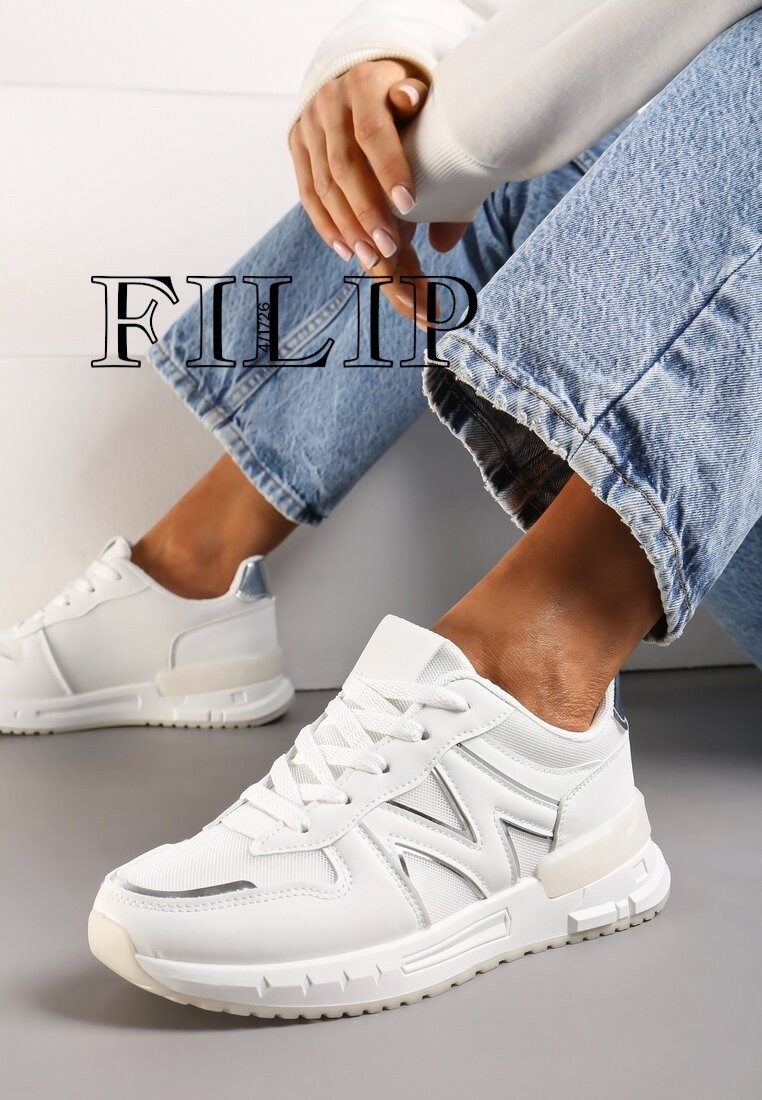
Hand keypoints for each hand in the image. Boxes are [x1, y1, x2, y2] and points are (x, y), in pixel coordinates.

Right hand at [289, 59, 427, 266]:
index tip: (409, 205)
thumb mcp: (429, 103)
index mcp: (365, 83)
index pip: (372, 131)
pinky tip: (345, 250)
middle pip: (343, 165)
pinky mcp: (298, 144)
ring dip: (347, 226)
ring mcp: (309, 124)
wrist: (365, 76)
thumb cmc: (409, 99)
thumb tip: (450, 163)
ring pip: (322, 184)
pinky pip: (308, 193)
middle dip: (366, 210)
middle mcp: (330, 100)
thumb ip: (438, 141)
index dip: (389, 169)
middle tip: (389, 247)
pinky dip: (326, 225)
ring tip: (370, 256)